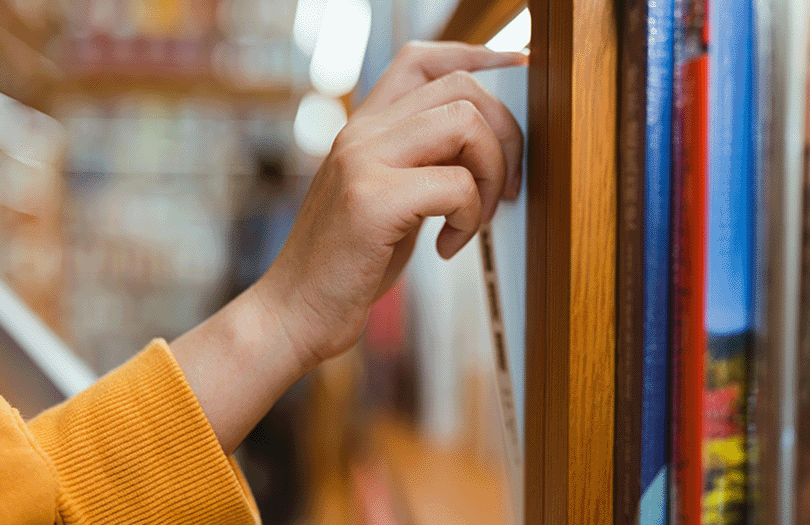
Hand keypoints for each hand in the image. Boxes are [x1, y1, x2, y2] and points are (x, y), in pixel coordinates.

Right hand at [259, 41, 526, 365]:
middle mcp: (360, 133)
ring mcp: (362, 162)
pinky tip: (447, 247)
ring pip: (465, 123)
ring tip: (472, 220)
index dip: (477, 57)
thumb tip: (483, 149)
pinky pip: (457, 185)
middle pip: (460, 88)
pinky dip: (470, 220)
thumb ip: (418, 165)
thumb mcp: (381, 200)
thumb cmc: (344, 265)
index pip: (422, 60)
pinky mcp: (372, 201)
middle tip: (502, 189)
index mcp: (362, 129)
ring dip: (490, 175)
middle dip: (504, 136)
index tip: (518, 69)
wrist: (292, 313)